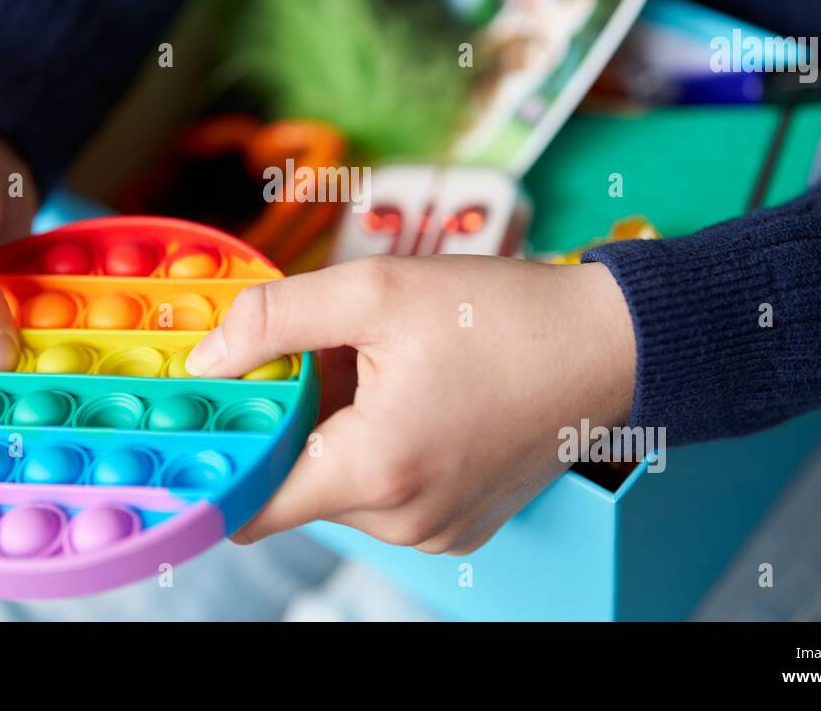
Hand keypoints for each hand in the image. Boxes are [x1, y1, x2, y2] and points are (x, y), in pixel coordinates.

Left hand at [185, 254, 635, 553]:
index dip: (225, 455)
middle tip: (328, 356)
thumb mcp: (376, 290)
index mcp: (376, 470)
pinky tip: (417, 396)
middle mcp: (403, 520)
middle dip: (296, 420)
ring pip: (343, 485)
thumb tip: (209, 359)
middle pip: (298, 484)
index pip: (252, 504)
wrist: (611, 348)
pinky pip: (388, 492)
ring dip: (341, 430)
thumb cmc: (504, 317)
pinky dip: (382, 448)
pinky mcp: (459, 524)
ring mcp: (434, 530)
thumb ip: (276, 321)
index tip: (218, 412)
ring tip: (387, 370)